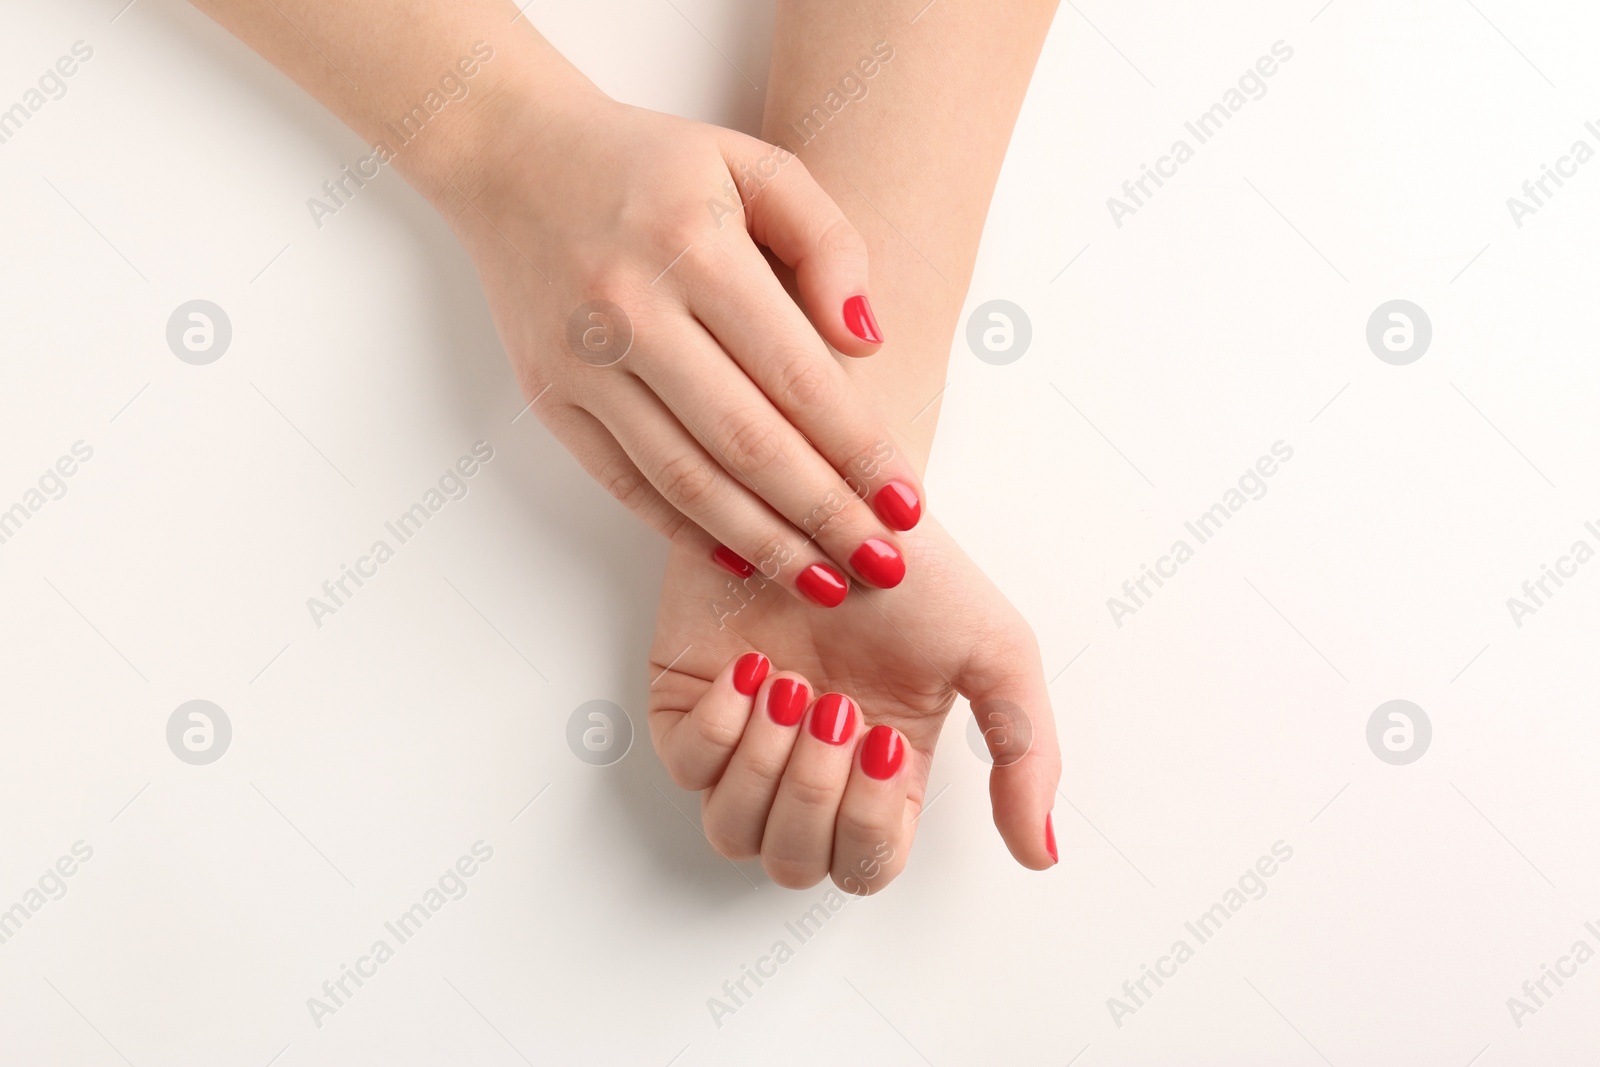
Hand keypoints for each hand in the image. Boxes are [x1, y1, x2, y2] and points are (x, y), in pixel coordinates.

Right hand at [440, 83, 925, 606]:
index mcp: (693, 247)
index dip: (859, 450)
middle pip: (748, 441)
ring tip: (822, 579)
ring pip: (686, 477)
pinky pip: (625, 482)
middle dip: (824, 514)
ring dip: (763, 541)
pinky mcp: (548, 398)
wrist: (512, 157)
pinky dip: (685, 529)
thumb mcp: (754, 165)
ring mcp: (582, 362)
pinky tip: (741, 557)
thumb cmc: (651, 166)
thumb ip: (826, 242)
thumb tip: (866, 342)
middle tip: (882, 565)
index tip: (906, 504)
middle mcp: (631, 310)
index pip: (798, 375)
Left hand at [646, 516, 1060, 892]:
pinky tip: (752, 668)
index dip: (869, 828)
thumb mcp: (997, 652)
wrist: (840, 490)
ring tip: (792, 684)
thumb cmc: (914, 565)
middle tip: (835, 707)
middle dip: (814, 792)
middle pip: (794, 860)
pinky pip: (684, 765)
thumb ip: (1026, 754)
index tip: (881, 740)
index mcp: (885, 778)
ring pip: (732, 830)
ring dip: (765, 767)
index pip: (866, 865)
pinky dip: (718, 728)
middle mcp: (811, 771)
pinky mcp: (688, 705)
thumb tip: (1042, 856)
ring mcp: (743, 744)